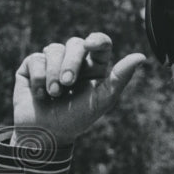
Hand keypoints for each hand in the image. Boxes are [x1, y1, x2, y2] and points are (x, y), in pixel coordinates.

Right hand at [13, 32, 146, 145]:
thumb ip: (120, 77)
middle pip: (75, 44)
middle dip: (70, 63)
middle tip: (67, 83)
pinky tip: (40, 94)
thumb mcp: (102, 100)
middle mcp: (74, 61)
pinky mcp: (32, 66)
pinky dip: (39, 77)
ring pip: (54, 49)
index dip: (96, 39)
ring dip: (53, 73)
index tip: (90, 45)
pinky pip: (36, 58)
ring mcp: (52, 62)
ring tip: (53, 94)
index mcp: (95, 67)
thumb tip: (141, 56)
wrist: (45, 134)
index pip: (100, 43)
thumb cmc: (77, 119)